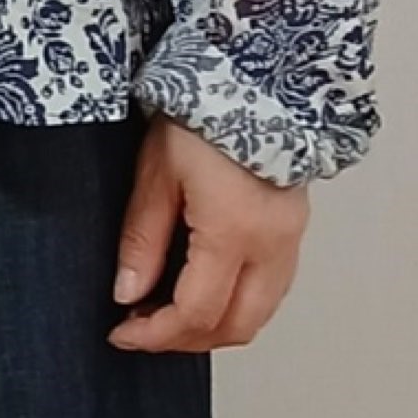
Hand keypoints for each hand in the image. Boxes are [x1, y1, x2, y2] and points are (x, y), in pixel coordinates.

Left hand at [107, 113, 308, 352]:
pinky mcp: (294, 228)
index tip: (122, 332)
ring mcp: (291, 239)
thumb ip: (141, 240)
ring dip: (214, 325)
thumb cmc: (204, 113)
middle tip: (144, 330)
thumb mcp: (156, 174)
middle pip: (236, 327)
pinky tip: (206, 289)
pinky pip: (272, 288)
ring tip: (170, 313)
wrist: (253, 77)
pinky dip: (238, 303)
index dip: (154, 334)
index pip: (196, 313)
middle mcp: (271, 244)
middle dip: (186, 340)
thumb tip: (127, 292)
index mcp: (234, 232)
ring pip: (259, 313)